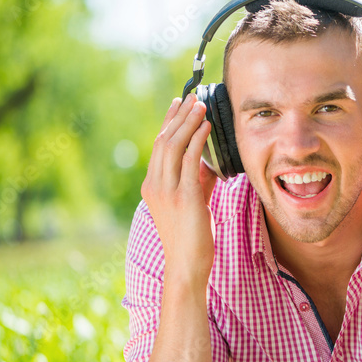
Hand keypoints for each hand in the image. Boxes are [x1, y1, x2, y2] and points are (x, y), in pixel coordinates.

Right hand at [140, 94, 217, 286]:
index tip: (179, 103)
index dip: (168, 122)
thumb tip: (208, 161)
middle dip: (178, 116)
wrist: (187, 265)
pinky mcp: (183, 197)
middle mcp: (155, 185)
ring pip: (173, 146)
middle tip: (191, 96)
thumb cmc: (193, 236)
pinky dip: (197, 140)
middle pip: (164, 141)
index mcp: (153, 185)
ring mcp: (166, 190)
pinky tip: (207, 127)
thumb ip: (198, 180)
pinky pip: (190, 161)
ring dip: (188, 123)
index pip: (159, 146)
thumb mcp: (194, 201)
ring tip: (201, 105)